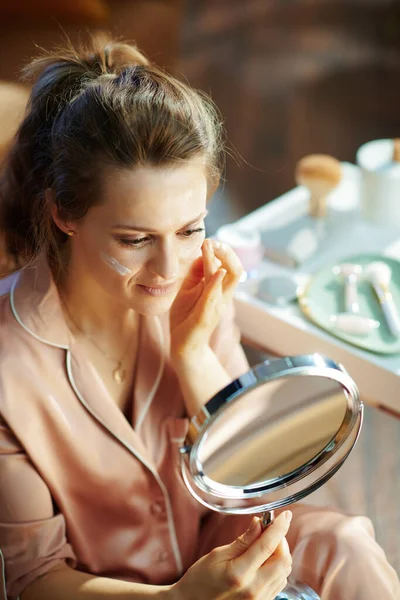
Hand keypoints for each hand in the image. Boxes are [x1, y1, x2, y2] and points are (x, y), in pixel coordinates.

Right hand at [169, 511, 292, 599]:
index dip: (279, 527)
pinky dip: (277, 568)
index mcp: (239, 574)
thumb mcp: (217, 555)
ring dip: (280, 554)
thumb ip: (242, 541)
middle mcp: (253, 590)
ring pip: (284, 572)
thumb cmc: (199, 581)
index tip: (285, 515)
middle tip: (269, 530)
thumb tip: (260, 523)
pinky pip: (279, 583)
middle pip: (283, 560)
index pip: (268, 545)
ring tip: (265, 545)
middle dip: (281, 541)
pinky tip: (264, 561)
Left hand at [170, 239, 242, 359]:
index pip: (229, 264)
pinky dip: (216, 283)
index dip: (221, 249)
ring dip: (222, 260)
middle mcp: (222, 296)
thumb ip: (195, 273)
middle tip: (213, 241)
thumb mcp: (188, 289)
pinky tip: (216, 271)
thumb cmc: (186, 317)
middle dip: (227, 251)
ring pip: (230, 279)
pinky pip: (214, 298)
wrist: (184, 346)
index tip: (209, 239)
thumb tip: (201, 252)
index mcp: (218, 289)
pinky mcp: (206, 316)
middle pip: (236, 269)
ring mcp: (216, 306)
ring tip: (211, 247)